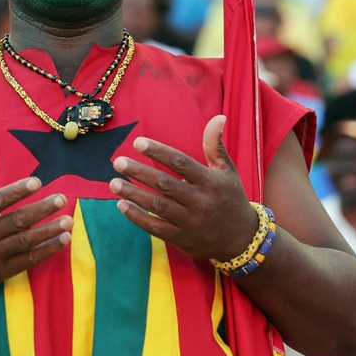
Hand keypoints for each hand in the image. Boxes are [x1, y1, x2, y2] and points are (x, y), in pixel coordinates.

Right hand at [0, 149, 72, 288]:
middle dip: (41, 210)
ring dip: (49, 231)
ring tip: (68, 220)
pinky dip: (47, 250)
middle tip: (62, 198)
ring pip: (25, 241)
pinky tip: (64, 238)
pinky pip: (28, 260)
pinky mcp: (2, 271)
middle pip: (16, 221)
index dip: (17, 191)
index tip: (37, 182)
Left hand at [109, 115, 255, 260]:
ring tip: (114, 183)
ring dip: (133, 194)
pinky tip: (122, 205)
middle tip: (118, 162)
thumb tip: (218, 117)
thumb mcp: (227, 171)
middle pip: (165, 184)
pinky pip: (156, 228)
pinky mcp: (183, 239)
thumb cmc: (231, 198)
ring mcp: (191, 222)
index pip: (180, 163)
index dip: (158, 151)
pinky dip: (137, 217)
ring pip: (157, 206)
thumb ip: (216, 145)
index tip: (137, 143)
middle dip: (139, 172)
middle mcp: (200, 201)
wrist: (242, 239)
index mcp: (210, 181)